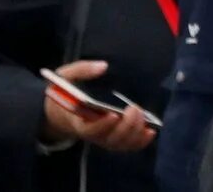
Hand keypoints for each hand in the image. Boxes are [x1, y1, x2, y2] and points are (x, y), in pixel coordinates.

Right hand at [39, 61, 157, 152]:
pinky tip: (151, 131)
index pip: (89, 129)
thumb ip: (82, 70)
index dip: (101, 125)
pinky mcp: (112, 137)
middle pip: (109, 138)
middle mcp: (91, 133)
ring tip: (145, 117)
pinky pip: (126, 145)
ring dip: (134, 134)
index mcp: (76, 119)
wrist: (61, 108)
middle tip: (135, 108)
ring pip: (119, 144)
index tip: (113, 114)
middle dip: (125, 126)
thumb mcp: (66, 75)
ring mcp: (102, 137)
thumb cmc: (65, 90)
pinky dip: (139, 141)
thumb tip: (103, 66)